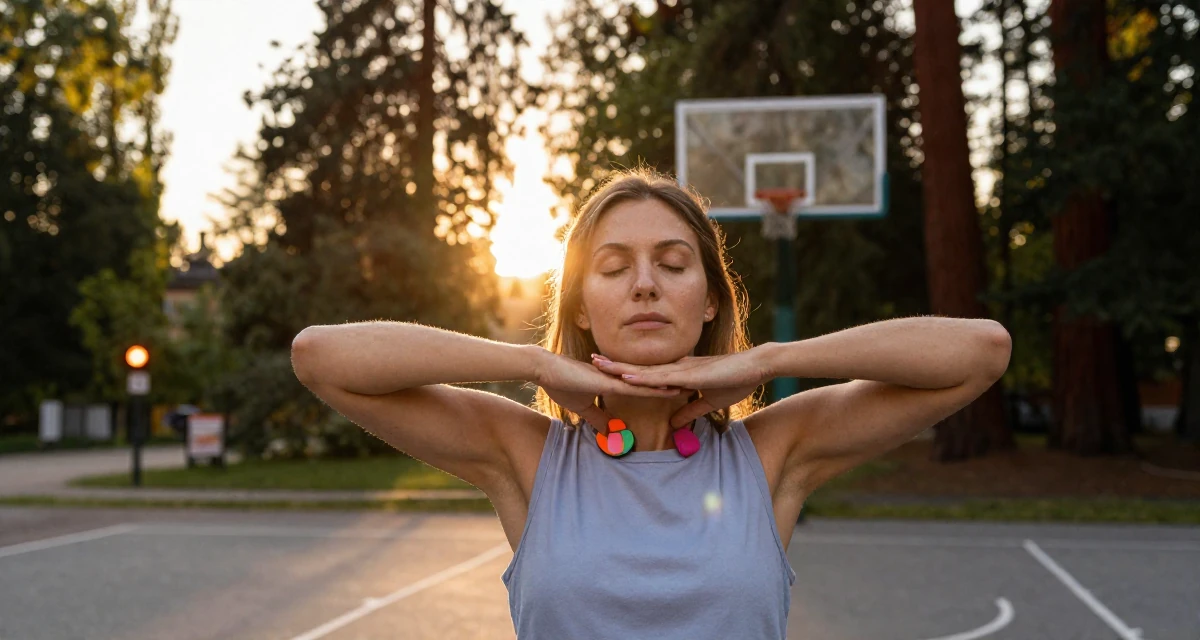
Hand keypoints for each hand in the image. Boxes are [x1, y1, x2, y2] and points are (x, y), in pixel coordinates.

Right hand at [536, 350, 680, 427]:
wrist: (546, 369)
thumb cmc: (562, 384)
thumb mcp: (583, 408)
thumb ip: (598, 419)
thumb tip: (609, 433)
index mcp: (615, 381)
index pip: (642, 384)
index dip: (660, 386)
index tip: (679, 388)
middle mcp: (619, 377)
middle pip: (651, 380)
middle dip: (671, 383)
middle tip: (693, 384)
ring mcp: (615, 377)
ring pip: (648, 382)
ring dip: (668, 385)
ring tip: (688, 386)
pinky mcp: (608, 381)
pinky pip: (635, 385)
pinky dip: (651, 388)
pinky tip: (666, 389)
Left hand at [590, 349, 771, 428]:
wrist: (756, 367)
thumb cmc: (735, 381)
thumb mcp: (707, 402)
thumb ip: (690, 412)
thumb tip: (675, 424)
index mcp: (678, 373)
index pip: (646, 374)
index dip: (625, 371)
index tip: (605, 370)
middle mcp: (675, 368)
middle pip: (638, 368)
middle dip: (614, 365)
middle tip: (590, 360)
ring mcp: (681, 370)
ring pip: (644, 370)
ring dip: (621, 368)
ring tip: (599, 364)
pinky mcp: (689, 374)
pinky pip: (661, 377)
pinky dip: (642, 378)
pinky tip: (627, 377)